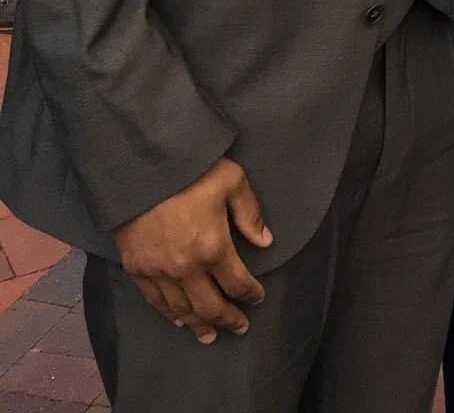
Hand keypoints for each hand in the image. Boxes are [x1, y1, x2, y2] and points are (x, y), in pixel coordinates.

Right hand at [114, 158, 270, 343]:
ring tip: (210, 336)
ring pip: (182, 311)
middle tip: (239, 328)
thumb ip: (250, 213)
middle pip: (210, 306)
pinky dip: (168, 315)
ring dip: (198, 325)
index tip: (258, 298)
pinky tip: (178, 321)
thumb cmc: (191, 171)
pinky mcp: (137, 269)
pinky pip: (155, 301)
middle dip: (228, 320)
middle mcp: (186, 268)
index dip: (251, 294)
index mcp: (213, 247)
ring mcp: (159, 271)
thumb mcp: (232, 181)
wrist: (142, 168)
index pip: (237, 283)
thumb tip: (265, 240)